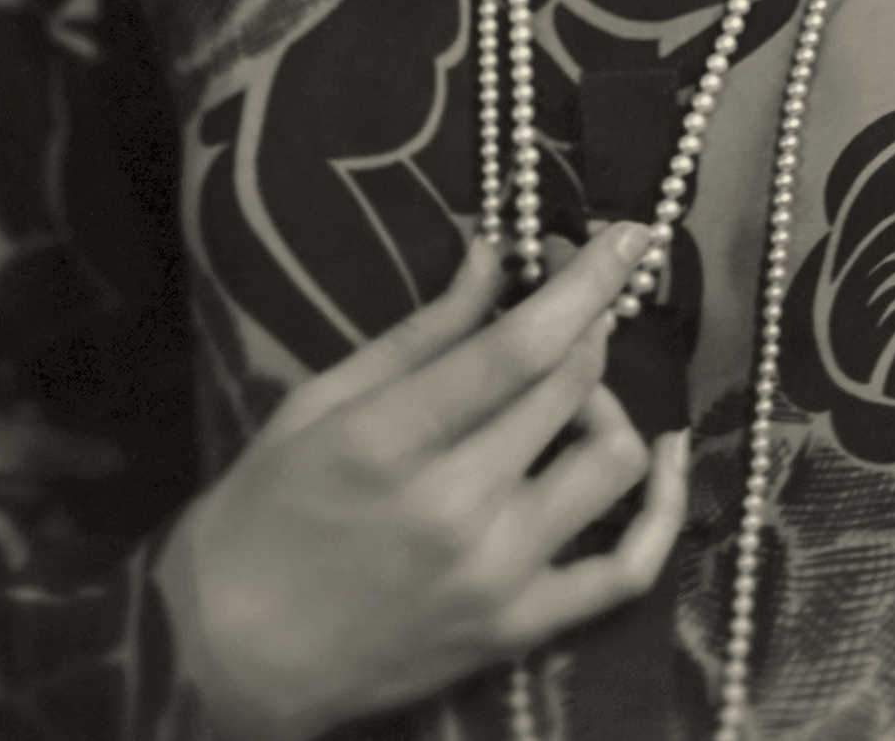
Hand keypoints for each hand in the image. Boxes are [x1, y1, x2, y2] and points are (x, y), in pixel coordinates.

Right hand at [157, 222, 687, 740]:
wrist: (228, 659)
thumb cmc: (263, 513)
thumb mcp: (321, 402)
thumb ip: (420, 333)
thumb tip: (494, 256)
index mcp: (394, 441)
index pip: (522, 347)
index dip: (586, 281)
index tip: (626, 234)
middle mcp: (458, 508)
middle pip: (572, 387)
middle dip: (589, 321)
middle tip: (574, 297)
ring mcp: (497, 576)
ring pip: (614, 462)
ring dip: (608, 405)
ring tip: (572, 392)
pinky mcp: (518, 630)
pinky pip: (626, 571)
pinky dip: (664, 511)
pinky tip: (666, 458)